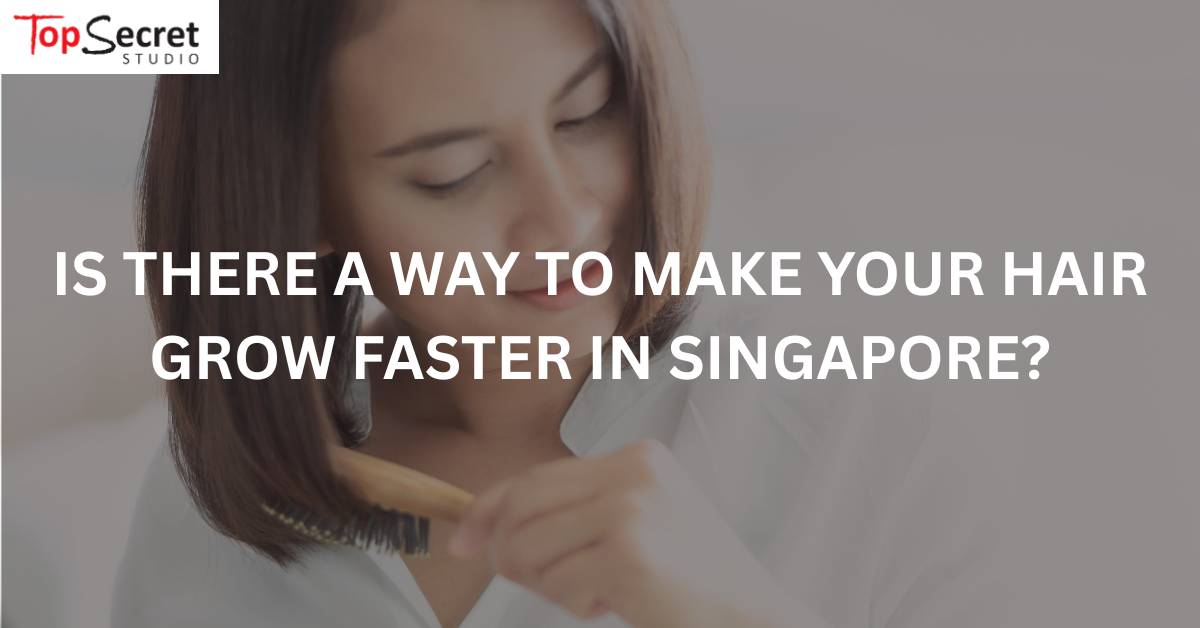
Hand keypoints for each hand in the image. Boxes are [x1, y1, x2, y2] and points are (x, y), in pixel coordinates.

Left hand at [447, 439, 805, 626]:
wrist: (751, 618)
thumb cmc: (692, 581)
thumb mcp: (636, 525)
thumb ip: (577, 513)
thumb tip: (491, 532)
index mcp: (636, 457)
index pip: (535, 475)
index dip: (488, 508)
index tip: (462, 540)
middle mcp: (633, 473)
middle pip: (522, 505)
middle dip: (507, 552)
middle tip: (533, 582)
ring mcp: (631, 509)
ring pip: (530, 548)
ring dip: (548, 586)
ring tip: (595, 593)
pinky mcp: (628, 552)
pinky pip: (559, 586)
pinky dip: (577, 607)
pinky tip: (617, 605)